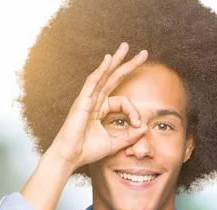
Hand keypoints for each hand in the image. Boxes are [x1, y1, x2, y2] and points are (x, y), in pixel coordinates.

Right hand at [49, 42, 147, 169]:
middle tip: (143, 52)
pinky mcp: (82, 101)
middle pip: (114, 77)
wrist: (71, 157)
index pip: (124, 102)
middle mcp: (95, 100)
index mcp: (101, 109)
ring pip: (104, 75)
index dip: (134, 111)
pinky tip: (108, 59)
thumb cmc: (88, 150)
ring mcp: (87, 99)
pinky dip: (101, 70)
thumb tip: (145, 127)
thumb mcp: (116, 142)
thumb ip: (131, 135)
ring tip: (126, 47)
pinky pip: (93, 82)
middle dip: (128, 64)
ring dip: (116, 60)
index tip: (138, 124)